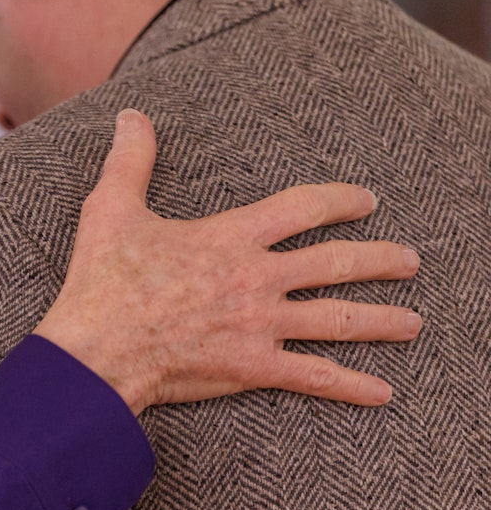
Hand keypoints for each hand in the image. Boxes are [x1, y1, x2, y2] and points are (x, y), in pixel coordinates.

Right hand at [34, 110, 421, 412]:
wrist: (97, 350)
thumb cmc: (102, 282)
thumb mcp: (111, 210)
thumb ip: (130, 161)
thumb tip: (131, 117)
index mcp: (231, 237)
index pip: (302, 209)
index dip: (339, 201)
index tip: (364, 202)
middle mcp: (257, 279)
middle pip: (336, 264)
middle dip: (380, 260)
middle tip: (408, 261)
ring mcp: (260, 325)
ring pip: (338, 320)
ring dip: (382, 320)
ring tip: (412, 322)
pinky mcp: (252, 366)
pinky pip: (314, 377)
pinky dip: (351, 386)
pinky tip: (381, 392)